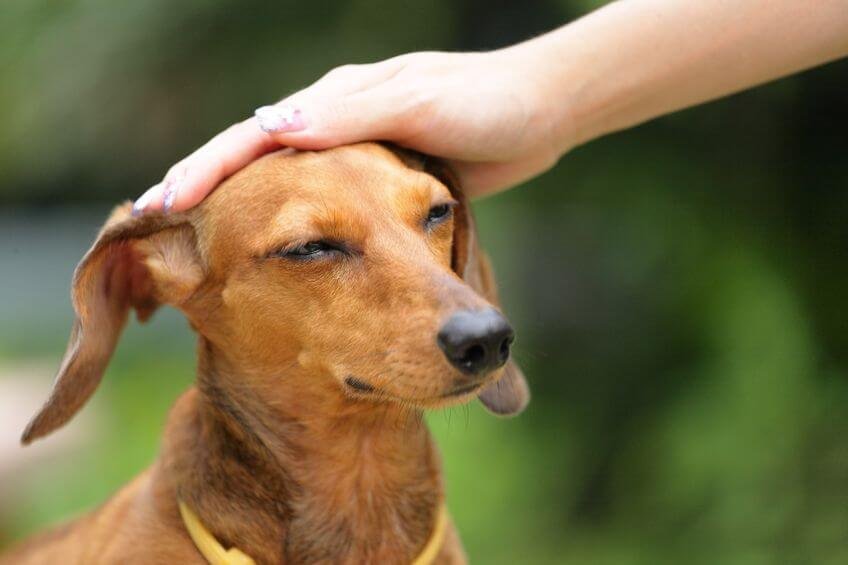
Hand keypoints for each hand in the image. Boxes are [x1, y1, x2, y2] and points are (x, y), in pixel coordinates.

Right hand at [132, 48, 569, 214]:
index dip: (203, 170)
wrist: (543, 113)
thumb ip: (353, 115)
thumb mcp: (421, 103)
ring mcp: (353, 156)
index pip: (251, 137)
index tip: (160, 206)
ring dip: (238, 213)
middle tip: (154, 231)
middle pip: (252, 160)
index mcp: (335, 103)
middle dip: (202, 190)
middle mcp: (335, 126)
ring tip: (195, 248)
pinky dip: (286, 226)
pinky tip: (270, 251)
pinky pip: (319, 207)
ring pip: (280, 187)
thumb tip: (273, 129)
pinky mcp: (378, 183)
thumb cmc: (488, 104)